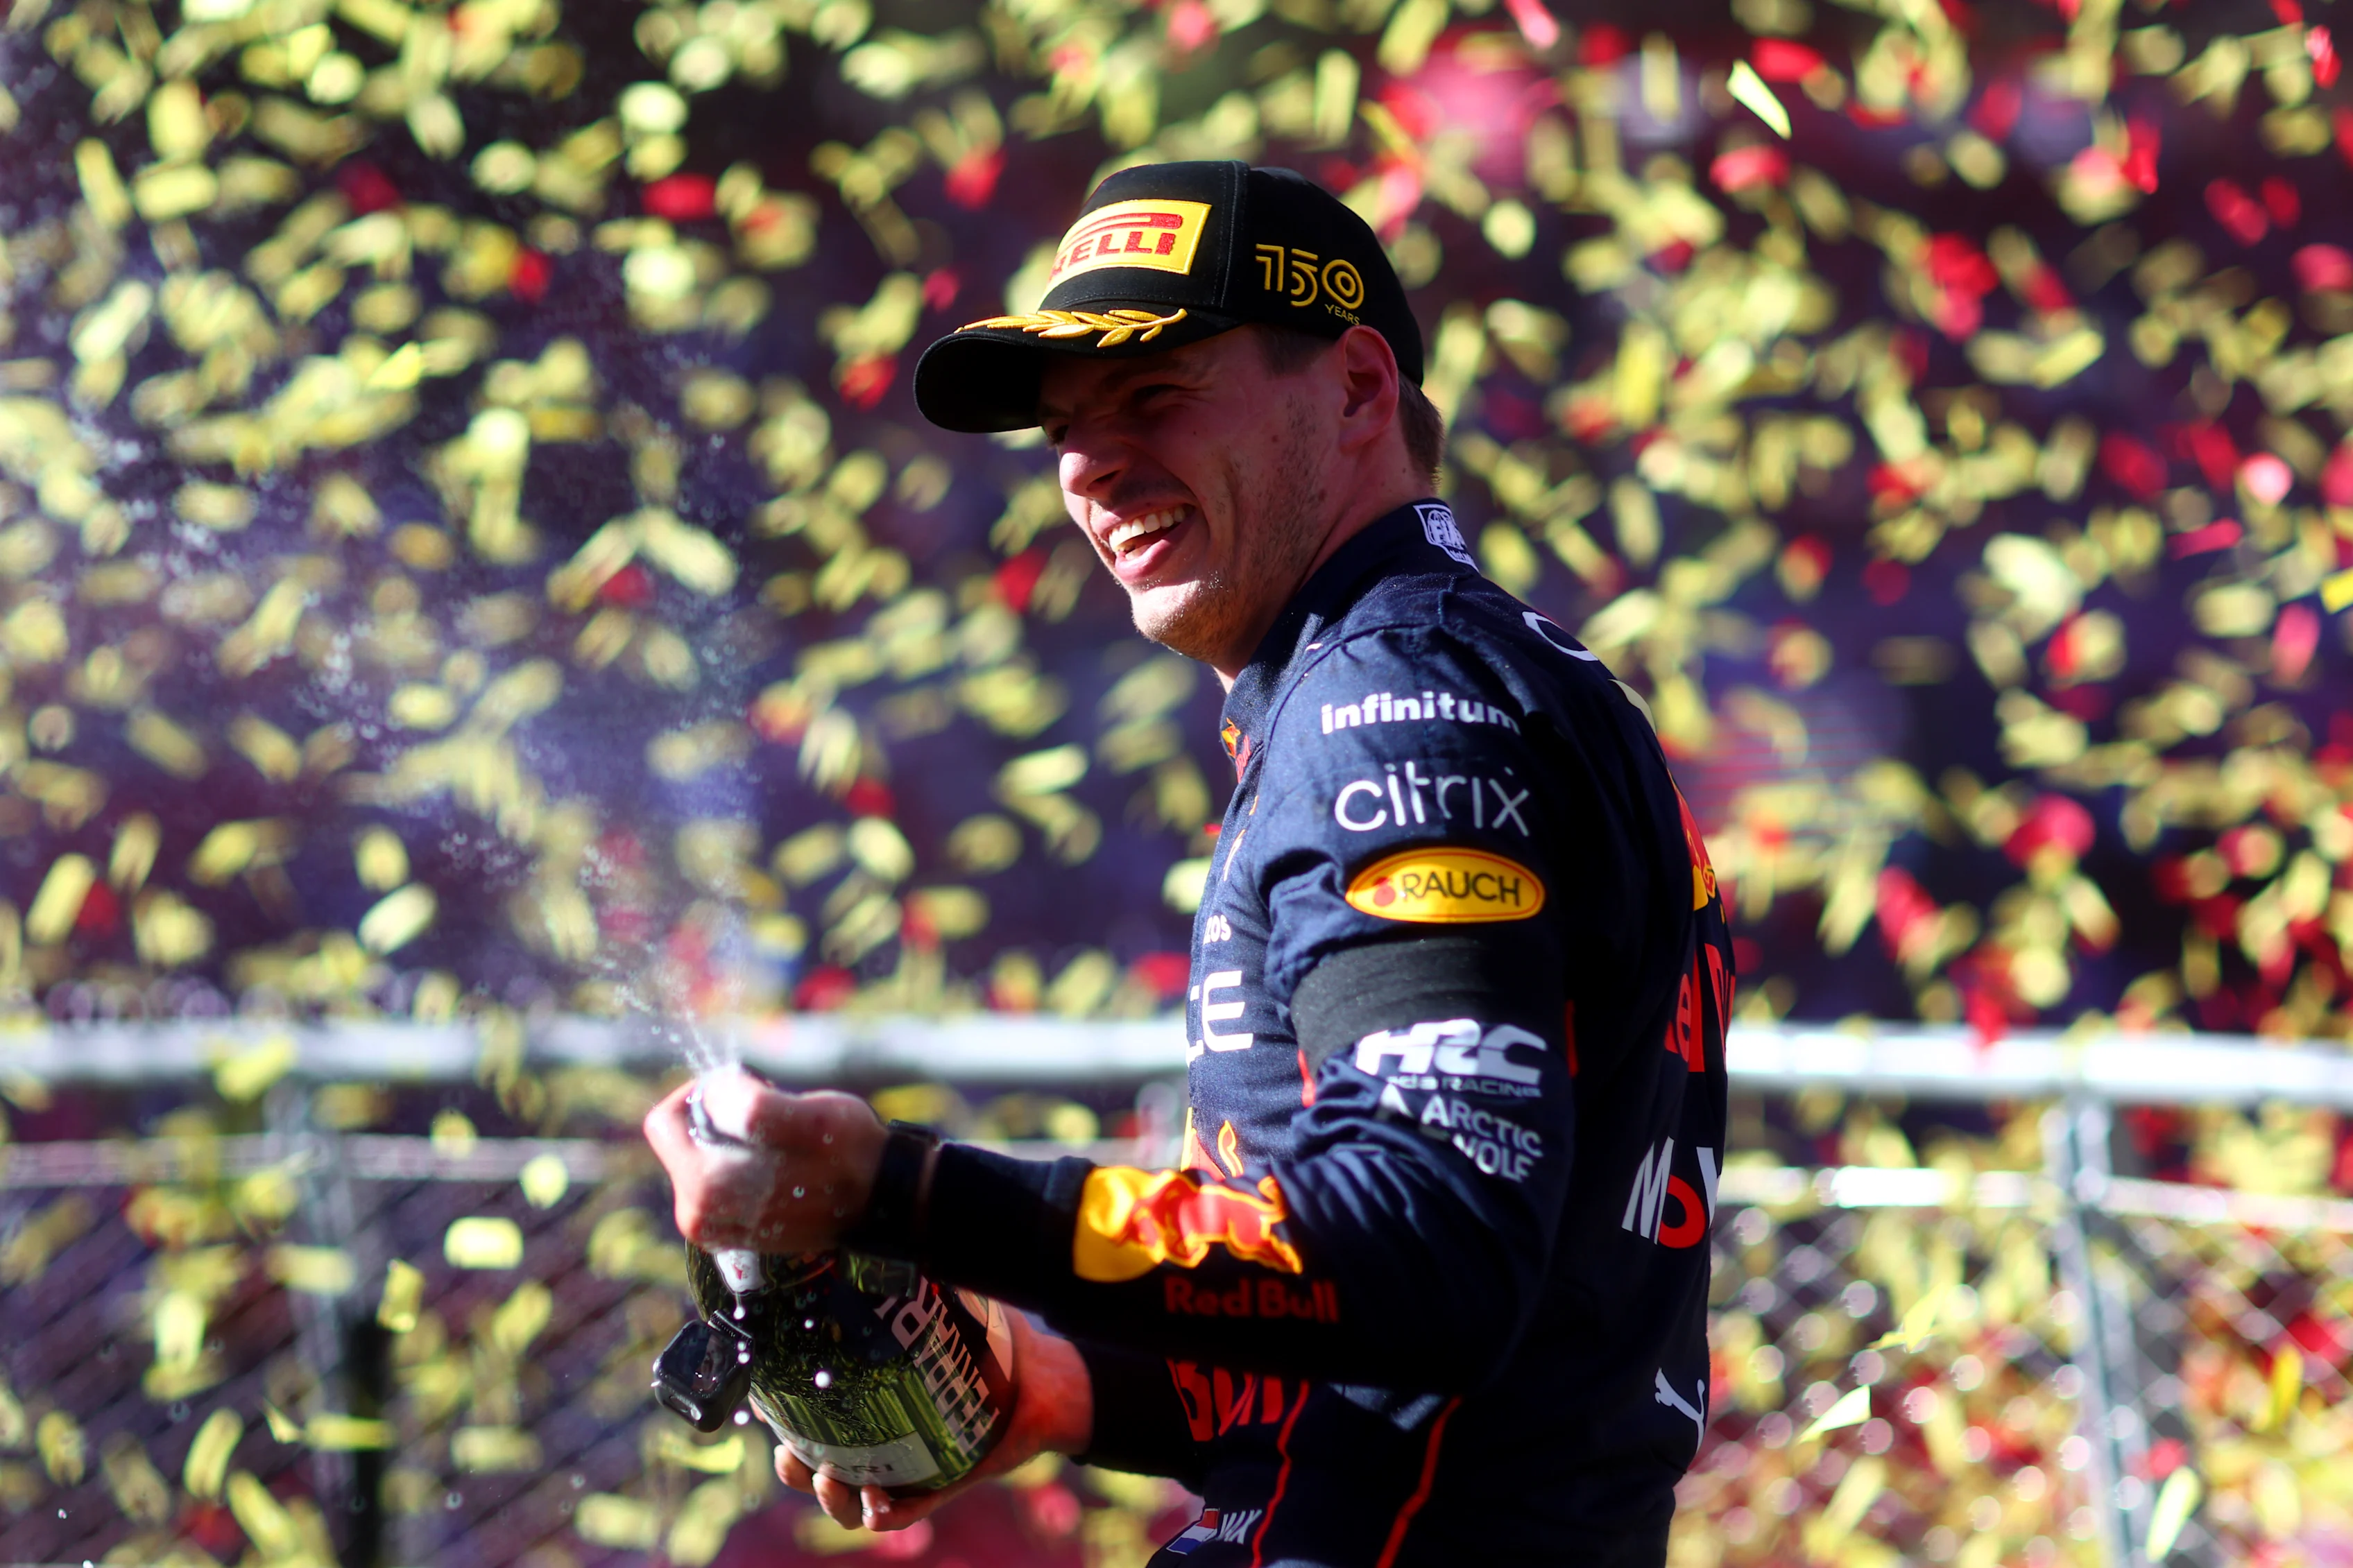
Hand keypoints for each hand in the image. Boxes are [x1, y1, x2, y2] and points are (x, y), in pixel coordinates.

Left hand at [642, 1075, 888, 1255]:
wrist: (876, 1200)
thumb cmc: (846, 1152)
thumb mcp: (810, 1119)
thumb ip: (753, 1108)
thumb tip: (711, 1094)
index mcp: (704, 1188)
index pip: (667, 1120)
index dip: (710, 1092)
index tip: (753, 1095)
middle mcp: (696, 1213)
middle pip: (680, 1137)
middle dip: (719, 1116)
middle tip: (770, 1119)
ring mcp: (709, 1225)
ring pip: (697, 1153)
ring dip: (731, 1137)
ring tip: (778, 1143)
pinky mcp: (723, 1230)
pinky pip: (710, 1174)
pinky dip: (737, 1159)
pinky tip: (775, 1164)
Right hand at [777, 1308, 1093, 1532]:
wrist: (1047, 1376)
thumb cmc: (994, 1338)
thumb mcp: (949, 1306)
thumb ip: (916, 1281)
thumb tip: (881, 1238)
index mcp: (874, 1402)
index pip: (814, 1415)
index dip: (783, 1415)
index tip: (763, 1402)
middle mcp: (885, 1440)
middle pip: (819, 1467)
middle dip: (794, 1469)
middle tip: (787, 1454)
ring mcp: (911, 1468)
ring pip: (854, 1501)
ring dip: (831, 1499)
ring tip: (828, 1480)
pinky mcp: (944, 1487)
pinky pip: (905, 1514)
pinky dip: (884, 1515)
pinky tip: (874, 1504)